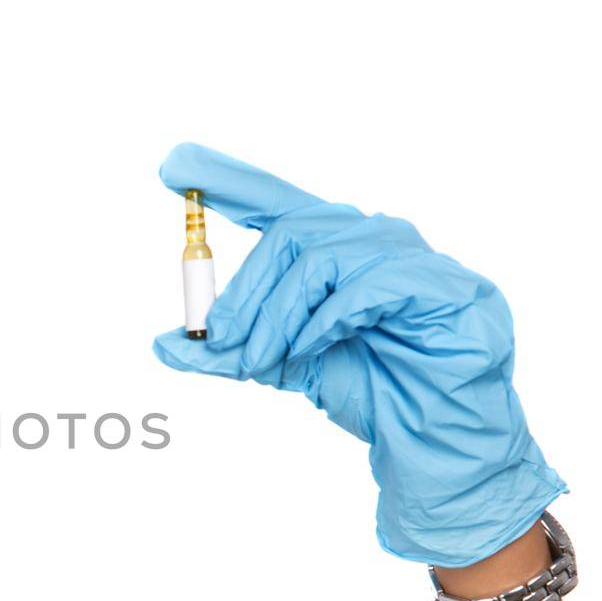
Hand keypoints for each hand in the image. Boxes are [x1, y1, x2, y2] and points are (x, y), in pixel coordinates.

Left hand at [151, 143, 566, 566]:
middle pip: (289, 233)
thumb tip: (162, 344)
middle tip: (218, 340)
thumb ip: (227, 355)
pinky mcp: (438, 283)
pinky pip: (365, 286)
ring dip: (278, 316)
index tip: (173, 163)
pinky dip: (323, 321)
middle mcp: (368, 238)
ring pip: (320, 259)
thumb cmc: (371, 389)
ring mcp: (408, 254)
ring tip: (264, 364)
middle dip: (244, 291)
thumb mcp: (282, 368)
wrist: (430, 437)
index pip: (273, 202)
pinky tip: (311, 350)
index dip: (226, 180)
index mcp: (331, 249)